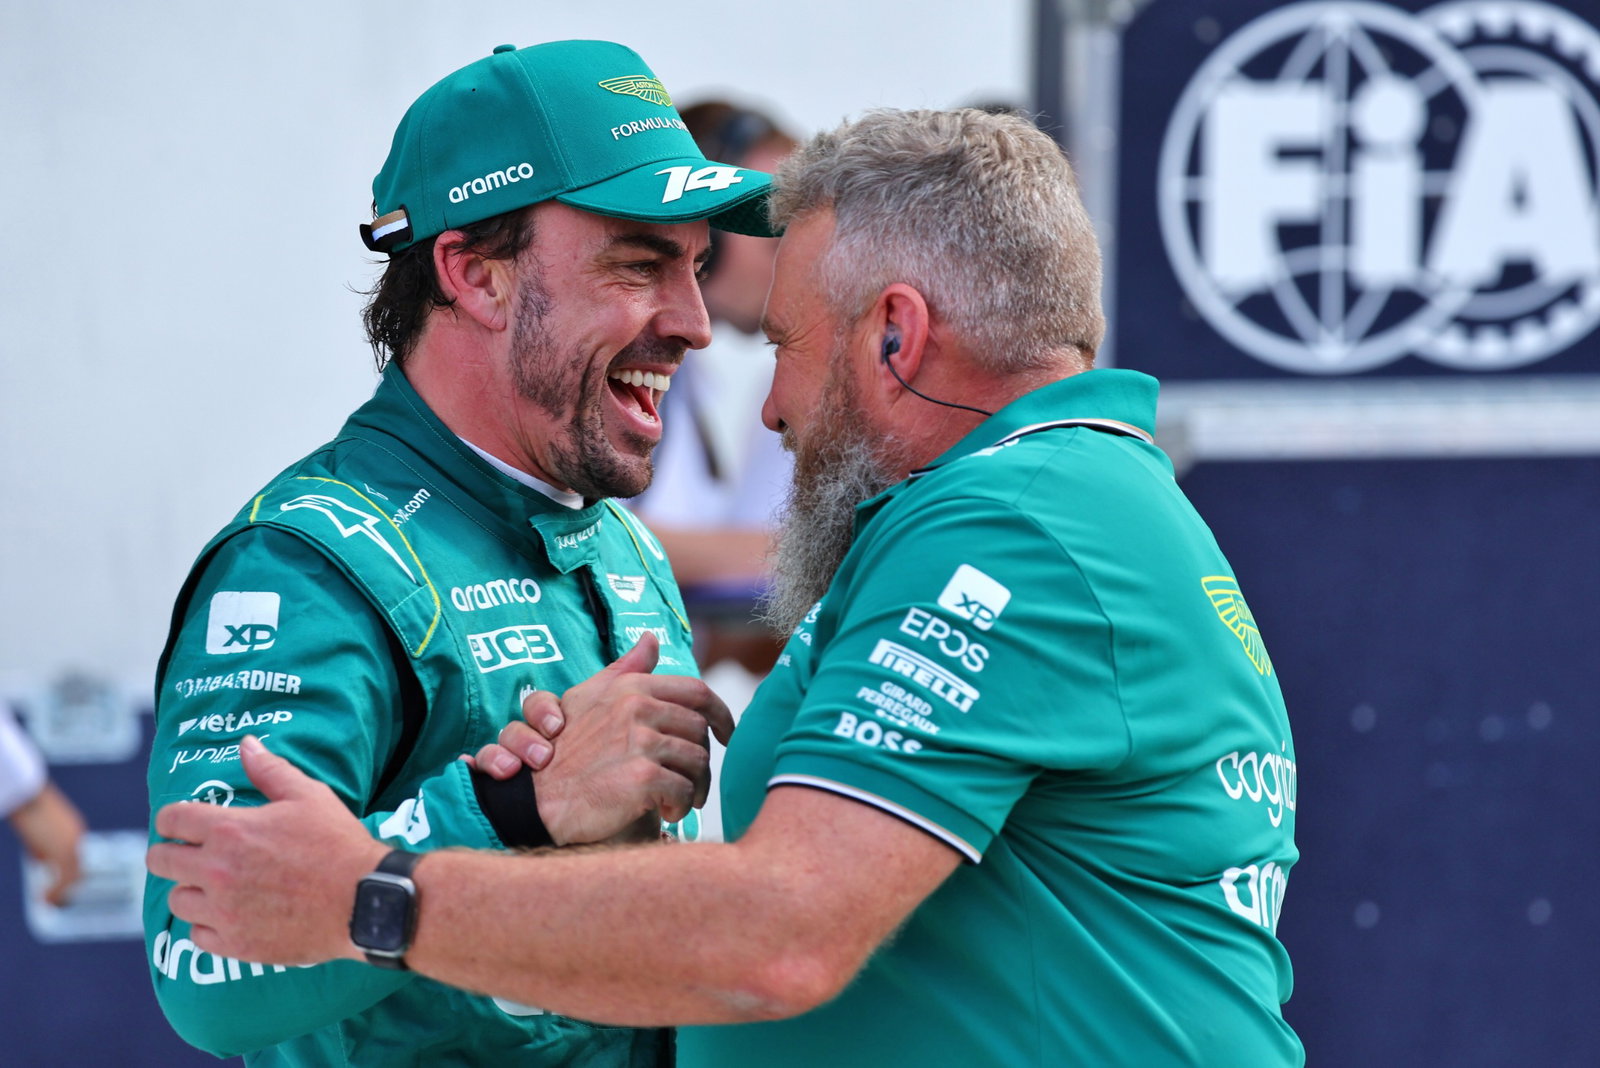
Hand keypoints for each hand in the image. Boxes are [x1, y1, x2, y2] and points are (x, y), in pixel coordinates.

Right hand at [9, 782, 85, 905]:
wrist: (25, 792)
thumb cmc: (24, 805)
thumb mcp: (34, 829)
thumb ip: (40, 845)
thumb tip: (42, 862)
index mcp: (72, 830)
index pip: (74, 859)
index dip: (64, 878)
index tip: (51, 890)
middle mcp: (76, 837)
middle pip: (78, 869)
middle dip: (65, 888)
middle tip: (50, 900)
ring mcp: (73, 843)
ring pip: (75, 876)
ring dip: (61, 893)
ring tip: (47, 902)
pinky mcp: (64, 849)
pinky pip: (67, 878)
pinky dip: (56, 892)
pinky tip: (42, 899)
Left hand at [147, 735, 383, 964]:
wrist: (363, 900)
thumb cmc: (337, 844)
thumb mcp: (309, 796)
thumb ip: (270, 770)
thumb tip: (246, 744)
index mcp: (229, 831)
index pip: (171, 820)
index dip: (173, 818)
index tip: (183, 824)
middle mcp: (216, 871)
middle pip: (160, 861)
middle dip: (171, 853)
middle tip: (192, 854)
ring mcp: (223, 911)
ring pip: (177, 900)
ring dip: (191, 890)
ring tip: (215, 887)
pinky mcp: (234, 944)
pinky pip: (197, 935)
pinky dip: (208, 924)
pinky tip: (229, 914)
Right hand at [476, 633, 733, 844]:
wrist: (538, 798)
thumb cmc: (566, 750)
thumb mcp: (588, 699)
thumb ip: (625, 669)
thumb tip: (651, 637)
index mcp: (631, 688)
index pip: (697, 692)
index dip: (721, 714)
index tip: (727, 736)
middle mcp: (638, 708)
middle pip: (700, 731)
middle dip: (703, 760)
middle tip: (695, 782)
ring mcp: (640, 741)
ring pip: (697, 762)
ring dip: (696, 787)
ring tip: (682, 800)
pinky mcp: (642, 777)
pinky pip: (683, 790)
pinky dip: (680, 805)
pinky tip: (667, 812)